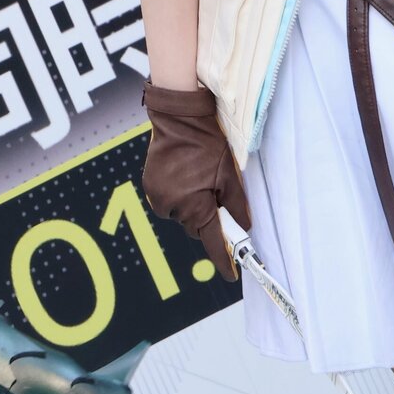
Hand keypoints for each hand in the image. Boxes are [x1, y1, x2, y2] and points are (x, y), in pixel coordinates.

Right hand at [140, 82, 249, 279]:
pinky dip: (179, 197)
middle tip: (217, 199)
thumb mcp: (230, 175)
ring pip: (181, 215)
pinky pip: (168, 202)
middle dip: (207, 219)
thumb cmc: (206, 145)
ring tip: (200, 182)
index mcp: (193, 206)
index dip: (223, 259)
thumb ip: (237, 206)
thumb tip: (244, 227)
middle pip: (195, 227)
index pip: (211, 241)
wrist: (178, 119)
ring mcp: (156, 197)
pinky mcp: (149, 187)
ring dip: (192, 206)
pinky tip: (186, 178)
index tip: (231, 274)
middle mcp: (171, 207)